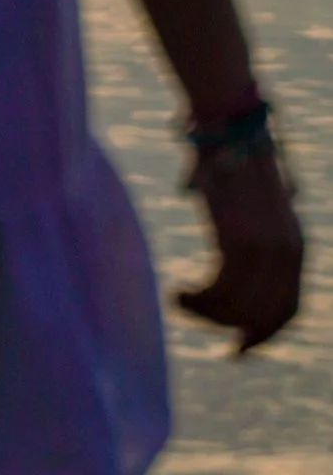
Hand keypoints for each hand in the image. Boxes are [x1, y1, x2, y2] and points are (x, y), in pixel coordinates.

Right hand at [175, 141, 303, 353]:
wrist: (229, 124)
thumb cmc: (237, 161)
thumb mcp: (259, 206)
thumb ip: (261, 236)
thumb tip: (242, 267)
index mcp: (297, 247)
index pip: (288, 310)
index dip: (264, 335)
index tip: (238, 349)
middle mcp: (287, 253)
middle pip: (260, 315)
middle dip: (227, 328)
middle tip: (195, 318)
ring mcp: (264, 248)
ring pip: (235, 308)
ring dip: (203, 313)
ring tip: (179, 299)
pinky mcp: (237, 239)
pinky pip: (218, 290)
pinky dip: (196, 300)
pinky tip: (177, 292)